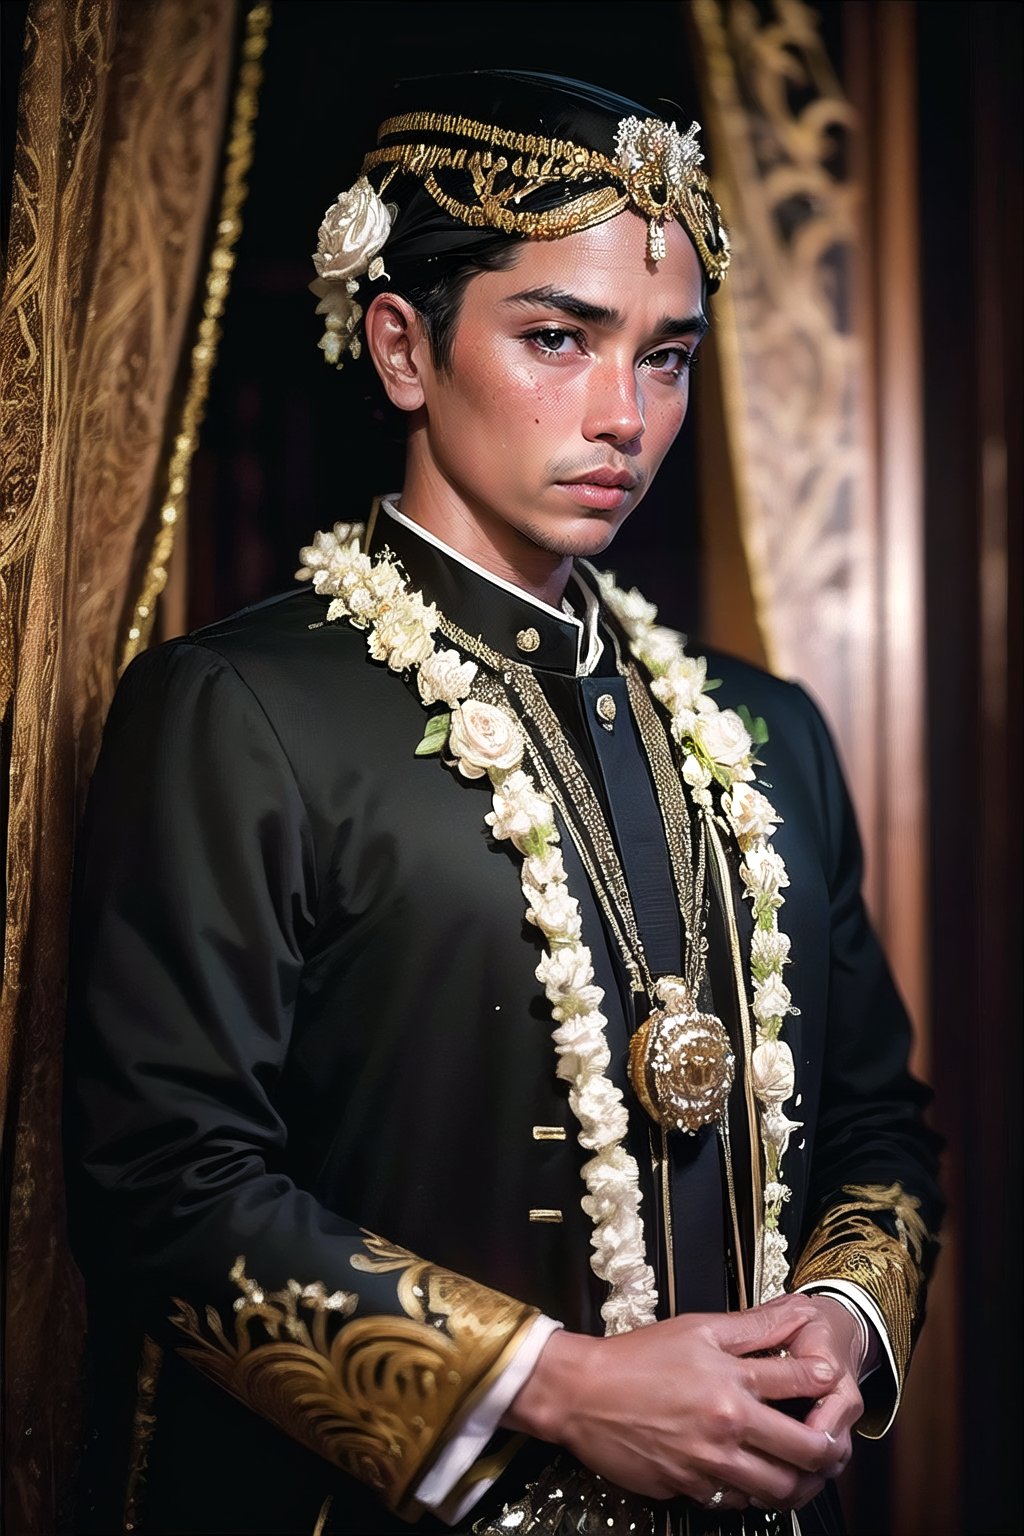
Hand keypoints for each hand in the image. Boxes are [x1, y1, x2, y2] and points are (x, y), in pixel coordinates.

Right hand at [501, 1296, 844, 1510]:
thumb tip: (798, 1310)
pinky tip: (756, 1478)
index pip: (802, 1381)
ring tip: (805, 1468)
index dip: (826, 1380)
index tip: (831, 1379)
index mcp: (731, 1380)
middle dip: (831, 1448)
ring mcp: (709, 1464)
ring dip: (801, 1481)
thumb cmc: (638, 1357)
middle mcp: (727, 1426)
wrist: (582, 1394)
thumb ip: (754, 1325)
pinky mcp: (690, 1489)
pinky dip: (756, 1494)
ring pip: (780, 1488)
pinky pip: (739, 1503)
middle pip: (807, 1450)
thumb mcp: (698, 1328)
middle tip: (833, 1442)